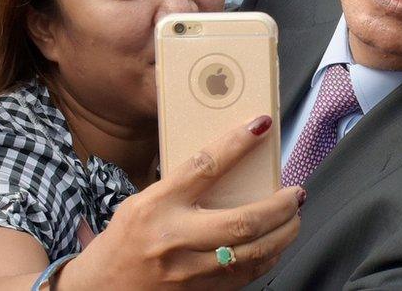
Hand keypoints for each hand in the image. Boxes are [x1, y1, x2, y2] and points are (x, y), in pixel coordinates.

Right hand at [58, 116, 301, 289]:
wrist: (105, 288)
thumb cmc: (125, 239)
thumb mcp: (143, 202)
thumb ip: (181, 187)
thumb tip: (227, 165)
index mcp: (157, 205)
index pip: (204, 167)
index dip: (236, 144)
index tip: (260, 126)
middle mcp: (175, 238)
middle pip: (243, 221)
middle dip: (280, 206)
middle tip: (296, 193)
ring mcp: (190, 271)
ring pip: (253, 252)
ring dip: (284, 233)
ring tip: (294, 216)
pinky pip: (246, 274)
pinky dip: (269, 257)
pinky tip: (276, 243)